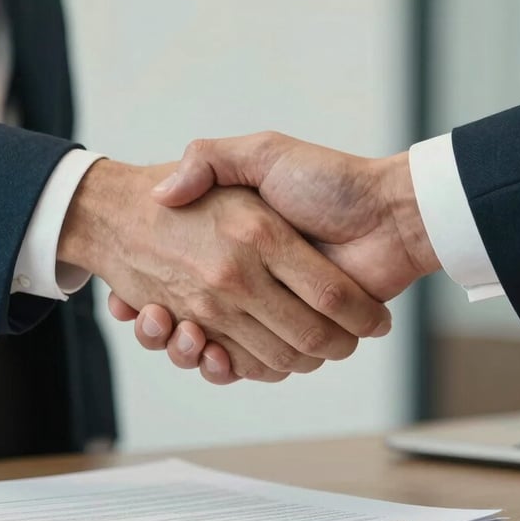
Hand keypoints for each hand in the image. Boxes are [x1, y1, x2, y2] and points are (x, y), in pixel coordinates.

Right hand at [110, 133, 439, 374]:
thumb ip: (211, 159)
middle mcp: (251, 281)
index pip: (179, 277)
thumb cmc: (329, 180)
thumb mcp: (262, 152)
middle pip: (194, 321)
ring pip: (218, 347)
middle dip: (167, 332)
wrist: (389, 213)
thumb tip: (163, 192)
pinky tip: (212, 353)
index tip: (130, 301)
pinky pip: (255, 363)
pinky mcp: (297, 332)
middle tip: (152, 319)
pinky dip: (230, 368)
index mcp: (239, 245)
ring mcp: (273, 308)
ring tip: (181, 333)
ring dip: (191, 352)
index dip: (151, 295)